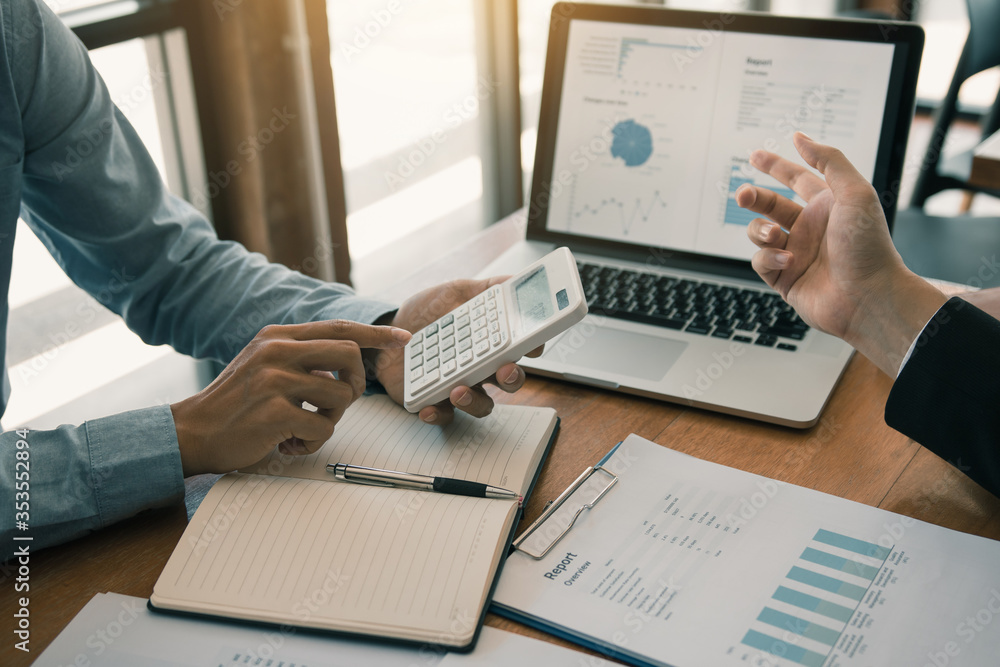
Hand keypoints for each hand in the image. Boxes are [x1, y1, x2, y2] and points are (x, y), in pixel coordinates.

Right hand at [171, 320, 408, 475]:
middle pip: (350, 355)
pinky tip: (287, 442)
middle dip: (354, 384)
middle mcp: (276, 351)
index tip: (403, 339)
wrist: (193, 432)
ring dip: (330, 420)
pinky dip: (311, 442)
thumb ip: (302, 356)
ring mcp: (274, 380)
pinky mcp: (274, 412)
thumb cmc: (236, 405)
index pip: (340, 327)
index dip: (376, 334)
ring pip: (340, 396)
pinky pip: (322, 428)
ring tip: (302, 427)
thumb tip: (349, 359)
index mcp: (278, 336)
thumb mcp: (265, 364)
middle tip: (336, 404)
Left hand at [371, 277, 541, 424]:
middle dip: (512, 379)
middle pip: (509, 380)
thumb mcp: (456, 291)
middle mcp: (481, 367)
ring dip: (474, 401)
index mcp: (491, 342)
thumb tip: (514, 280)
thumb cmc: (428, 312)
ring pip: (481, 404)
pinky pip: (444, 415)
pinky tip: (428, 407)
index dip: (532, 349)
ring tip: (458, 390)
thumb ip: (486, 288)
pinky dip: (438, 414)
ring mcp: (460, 385)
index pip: (521, 349)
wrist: (388, 328)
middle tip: (504, 370)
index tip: (533, 346)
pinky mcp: (435, 400)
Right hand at [738, 132, 945, 375]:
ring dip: (760, 230)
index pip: (797, 179)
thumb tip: (802, 138)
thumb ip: (829, 161)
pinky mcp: (785, 277)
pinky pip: (761, 261)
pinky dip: (769, 258)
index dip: (776, 166)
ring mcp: (796, 253)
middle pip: (771, 204)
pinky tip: (788, 261)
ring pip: (760, 232)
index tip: (756, 156)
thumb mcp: (855, 192)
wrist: (869, 297)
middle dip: (753, 197)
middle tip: (743, 195)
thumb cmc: (868, 246)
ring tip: (776, 236)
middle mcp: (810, 228)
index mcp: (827, 205)